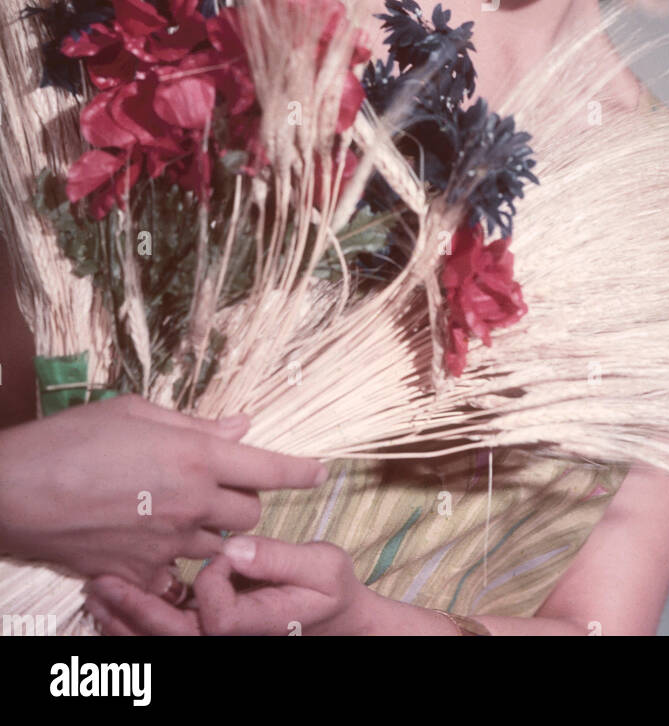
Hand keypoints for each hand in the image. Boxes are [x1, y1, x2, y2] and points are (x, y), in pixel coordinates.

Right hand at [0, 396, 326, 588]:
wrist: (14, 491)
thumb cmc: (70, 440)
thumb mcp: (135, 414)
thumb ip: (195, 424)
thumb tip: (241, 423)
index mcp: (195, 456)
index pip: (268, 467)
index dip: (299, 470)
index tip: (319, 470)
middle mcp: (190, 503)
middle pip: (249, 513)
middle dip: (243, 500)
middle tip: (217, 486)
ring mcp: (166, 544)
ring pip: (217, 546)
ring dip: (209, 531)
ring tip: (174, 512)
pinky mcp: (140, 573)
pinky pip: (175, 574)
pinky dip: (169, 561)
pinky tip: (145, 540)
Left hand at [84, 535, 374, 635]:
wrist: (331, 618)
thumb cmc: (328, 589)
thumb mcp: (321, 566)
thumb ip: (280, 557)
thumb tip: (237, 546)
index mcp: (258, 624)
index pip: (217, 615)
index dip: (213, 582)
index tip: (225, 549)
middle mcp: (230, 642)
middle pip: (173, 638)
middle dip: (135, 611)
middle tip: (102, 582)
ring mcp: (214, 643)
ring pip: (159, 644)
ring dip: (123, 622)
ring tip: (95, 592)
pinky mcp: (203, 634)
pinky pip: (161, 639)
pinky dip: (130, 627)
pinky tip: (109, 606)